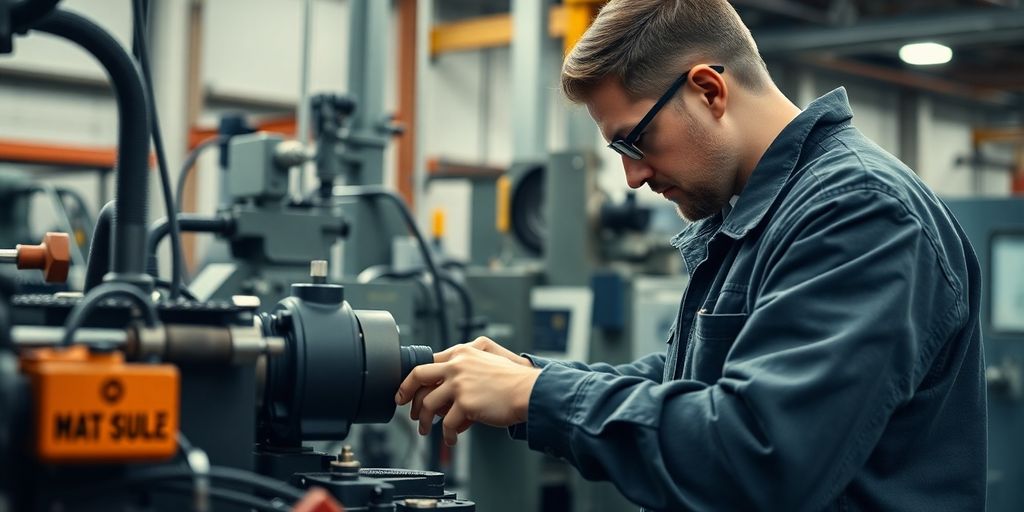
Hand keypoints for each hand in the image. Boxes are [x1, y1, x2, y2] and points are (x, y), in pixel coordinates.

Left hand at [395, 341, 540, 446]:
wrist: (529, 391)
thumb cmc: (513, 380)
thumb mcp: (488, 359)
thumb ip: (466, 367)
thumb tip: (446, 390)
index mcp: (462, 353)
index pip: (427, 362)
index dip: (413, 378)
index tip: (408, 389)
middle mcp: (457, 365)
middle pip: (418, 376)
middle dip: (406, 394)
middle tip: (407, 408)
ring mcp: (460, 384)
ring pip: (428, 404)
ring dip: (425, 421)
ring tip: (426, 430)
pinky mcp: (465, 403)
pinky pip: (447, 424)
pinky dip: (447, 435)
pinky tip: (451, 439)